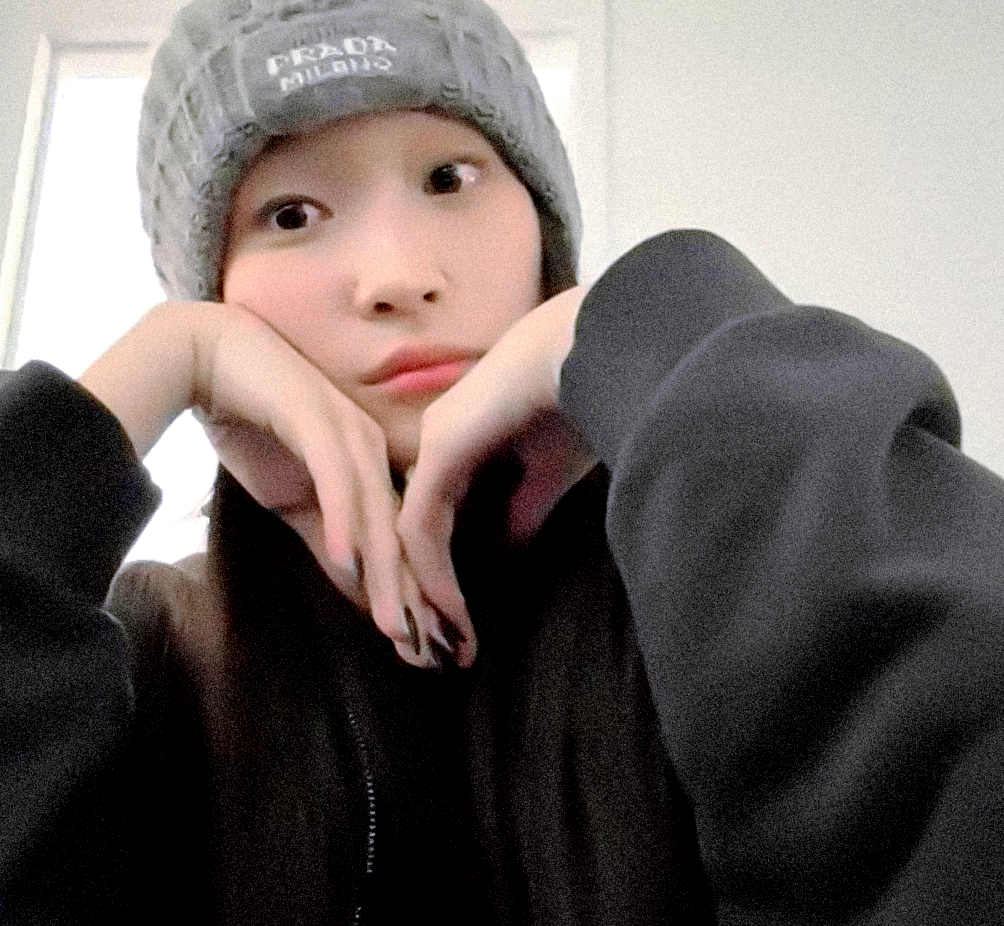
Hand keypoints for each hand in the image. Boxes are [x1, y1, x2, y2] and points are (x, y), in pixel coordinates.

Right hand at [78, 301, 432, 666]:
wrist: (203, 357)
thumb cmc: (250, 425)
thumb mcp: (291, 499)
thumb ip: (326, 540)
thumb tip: (358, 591)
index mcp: (370, 464)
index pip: (397, 539)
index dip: (411, 593)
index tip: (424, 648)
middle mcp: (369, 447)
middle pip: (397, 532)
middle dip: (412, 595)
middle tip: (425, 651)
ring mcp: (346, 429)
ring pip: (374, 512)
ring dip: (385, 572)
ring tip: (397, 625)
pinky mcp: (315, 418)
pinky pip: (335, 479)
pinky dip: (343, 523)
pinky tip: (348, 564)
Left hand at [397, 285, 596, 664]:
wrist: (595, 349)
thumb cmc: (584, 398)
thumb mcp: (548, 471)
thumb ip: (523, 507)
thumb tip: (510, 547)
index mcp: (458, 442)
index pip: (435, 520)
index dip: (440, 575)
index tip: (459, 628)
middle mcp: (436, 442)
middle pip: (411, 532)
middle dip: (419, 597)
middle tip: (429, 653)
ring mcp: (432, 444)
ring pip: (408, 535)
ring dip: (422, 596)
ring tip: (437, 646)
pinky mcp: (440, 452)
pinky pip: (421, 526)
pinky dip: (432, 574)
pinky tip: (449, 612)